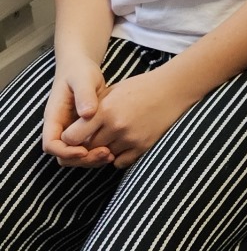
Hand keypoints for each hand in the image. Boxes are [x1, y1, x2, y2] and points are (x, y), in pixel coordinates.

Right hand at [42, 54, 112, 167]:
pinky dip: (98, 152)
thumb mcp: (83, 79)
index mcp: (54, 117)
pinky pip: (88, 148)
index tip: (83, 151)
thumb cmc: (80, 71)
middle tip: (105, 154)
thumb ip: (84, 95)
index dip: (65, 152)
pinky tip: (114, 149)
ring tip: (111, 154)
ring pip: (76, 155)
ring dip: (91, 159)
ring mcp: (72, 131)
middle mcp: (61, 128)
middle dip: (82, 159)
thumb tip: (87, 114)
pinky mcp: (85, 131)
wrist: (82, 68)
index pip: (51, 144)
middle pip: (64, 155)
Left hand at [61, 64, 194, 168]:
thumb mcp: (111, 92)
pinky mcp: (143, 146)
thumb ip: (91, 112)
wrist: (173, 89)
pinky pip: (120, 162)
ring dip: (105, 150)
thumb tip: (72, 133)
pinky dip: (119, 156)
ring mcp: (130, 138)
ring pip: (103, 156)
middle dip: (87, 145)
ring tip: (114, 136)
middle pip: (87, 149)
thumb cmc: (139, 88)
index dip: (70, 138)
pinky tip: (124, 143)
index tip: (76, 135)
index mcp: (104, 110)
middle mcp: (115, 126)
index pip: (71, 137)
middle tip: (95, 136)